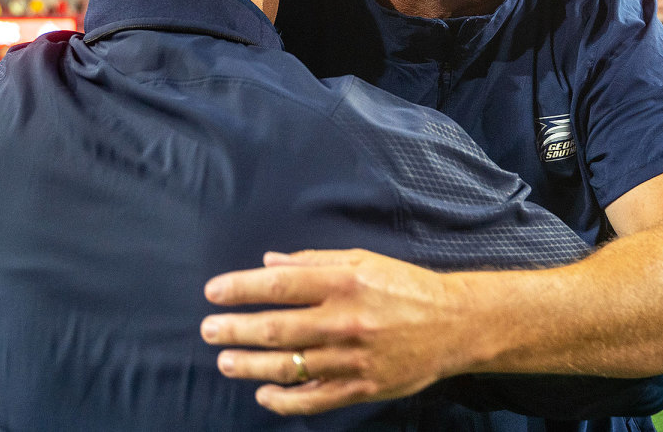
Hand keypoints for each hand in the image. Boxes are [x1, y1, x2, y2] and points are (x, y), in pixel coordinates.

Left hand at [201, 249, 469, 414]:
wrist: (454, 324)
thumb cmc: (403, 286)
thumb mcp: (361, 260)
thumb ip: (312, 262)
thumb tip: (267, 264)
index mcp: (344, 282)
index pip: (279, 285)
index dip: (241, 288)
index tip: (213, 292)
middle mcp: (345, 320)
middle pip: (277, 328)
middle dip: (235, 330)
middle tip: (208, 330)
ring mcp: (353, 359)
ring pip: (289, 367)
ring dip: (251, 366)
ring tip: (225, 361)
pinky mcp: (363, 388)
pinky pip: (315, 400)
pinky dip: (285, 401)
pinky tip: (263, 394)